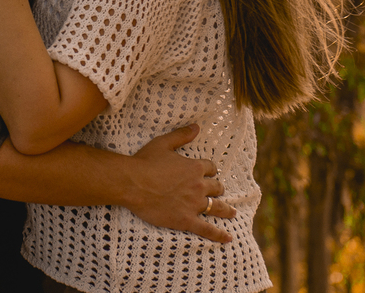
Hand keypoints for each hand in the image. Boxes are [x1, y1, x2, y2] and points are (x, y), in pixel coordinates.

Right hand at [124, 124, 235, 243]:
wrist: (132, 183)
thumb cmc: (145, 162)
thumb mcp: (163, 143)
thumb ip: (181, 135)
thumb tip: (196, 126)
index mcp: (194, 168)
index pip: (210, 168)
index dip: (209, 170)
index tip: (208, 172)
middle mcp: (198, 186)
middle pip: (216, 187)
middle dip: (217, 188)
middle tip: (217, 191)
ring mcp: (194, 204)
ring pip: (217, 207)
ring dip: (226, 209)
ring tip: (232, 212)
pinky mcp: (186, 220)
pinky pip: (207, 229)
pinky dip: (219, 235)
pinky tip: (228, 239)